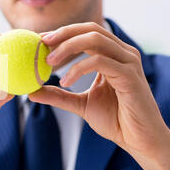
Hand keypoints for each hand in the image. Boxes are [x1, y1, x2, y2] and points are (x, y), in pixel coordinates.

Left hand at [30, 22, 169, 169]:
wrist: (137, 140)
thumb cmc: (115, 120)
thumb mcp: (79, 104)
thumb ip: (58, 95)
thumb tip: (32, 91)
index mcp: (112, 55)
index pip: (85, 33)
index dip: (62, 33)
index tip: (39, 41)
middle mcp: (122, 53)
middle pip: (90, 29)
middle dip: (63, 33)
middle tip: (42, 43)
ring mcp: (128, 62)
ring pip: (94, 39)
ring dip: (67, 47)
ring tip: (49, 62)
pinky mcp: (130, 75)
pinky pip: (99, 61)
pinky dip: (78, 68)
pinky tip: (65, 81)